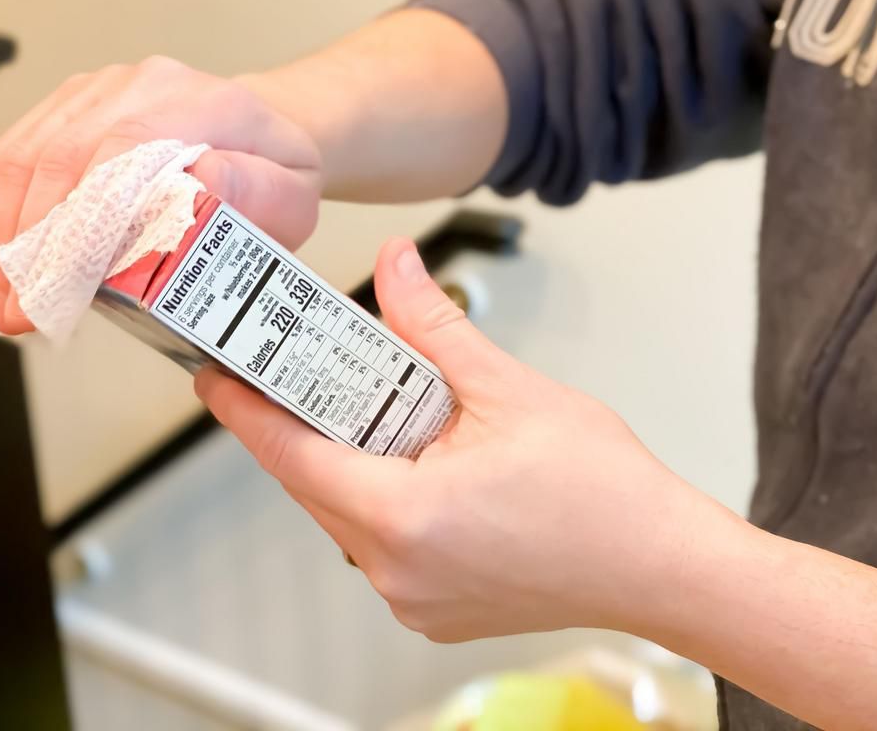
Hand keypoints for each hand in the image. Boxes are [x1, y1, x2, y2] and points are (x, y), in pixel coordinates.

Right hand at [0, 56, 321, 333]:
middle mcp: (143, 85)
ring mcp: (100, 92)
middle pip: (64, 154)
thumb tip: (200, 183)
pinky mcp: (71, 108)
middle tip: (25, 308)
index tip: (69, 277)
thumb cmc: (274, 175)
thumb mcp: (292, 194)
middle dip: (35, 241)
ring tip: (3, 296)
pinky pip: (18, 151)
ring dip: (5, 230)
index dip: (89, 216)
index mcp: (203, 103)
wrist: (259, 137)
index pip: (127, 149)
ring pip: (28, 153)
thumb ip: (256, 191)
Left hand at [194, 237, 740, 641]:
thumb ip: (436, 328)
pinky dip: (381, 500)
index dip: (245, 412)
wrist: (661, 565)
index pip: (292, 456)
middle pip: (316, 484)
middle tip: (304, 374)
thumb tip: (397, 268)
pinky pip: (380, 546)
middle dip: (306, 426)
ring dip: (349, 463)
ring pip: (346, 515)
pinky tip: (415, 464)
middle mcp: (395, 571)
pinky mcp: (433, 608)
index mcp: (404, 517)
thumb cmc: (604, 492)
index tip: (215, 377)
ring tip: (379, 413)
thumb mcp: (511, 391)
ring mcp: (413, 598)